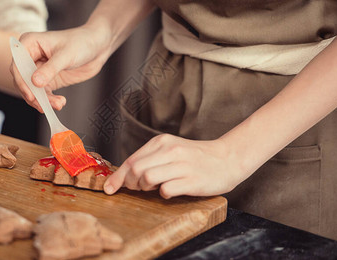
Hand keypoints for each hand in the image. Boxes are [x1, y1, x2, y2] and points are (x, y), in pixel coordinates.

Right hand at [10, 24, 111, 110]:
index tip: (31, 95)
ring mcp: (38, 69)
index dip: (22, 81)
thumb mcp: (66, 56)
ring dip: (43, 100)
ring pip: (32, 89)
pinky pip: (43, 93)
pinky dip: (50, 100)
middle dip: (33, 94)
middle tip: (44, 105)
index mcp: (29, 43)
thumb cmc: (81, 43)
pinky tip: (60, 103)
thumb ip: (50, 69)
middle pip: (22, 80)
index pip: (17, 65)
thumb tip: (34, 82)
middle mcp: (30, 56)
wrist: (97, 47)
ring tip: (58, 104)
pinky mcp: (47, 79)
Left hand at [103, 134, 244, 197]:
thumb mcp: (171, 150)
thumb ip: (150, 159)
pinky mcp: (191, 180)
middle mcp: (170, 151)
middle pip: (135, 169)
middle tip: (138, 188)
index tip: (109, 188)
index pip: (131, 160)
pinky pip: (166, 190)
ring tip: (154, 188)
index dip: (117, 176)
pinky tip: (170, 191)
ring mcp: (181, 165)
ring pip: (147, 178)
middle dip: (130, 183)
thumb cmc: (195, 157)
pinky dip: (163, 194)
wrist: (227, 159)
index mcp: (162, 142)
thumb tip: (125, 176)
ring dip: (145, 188)